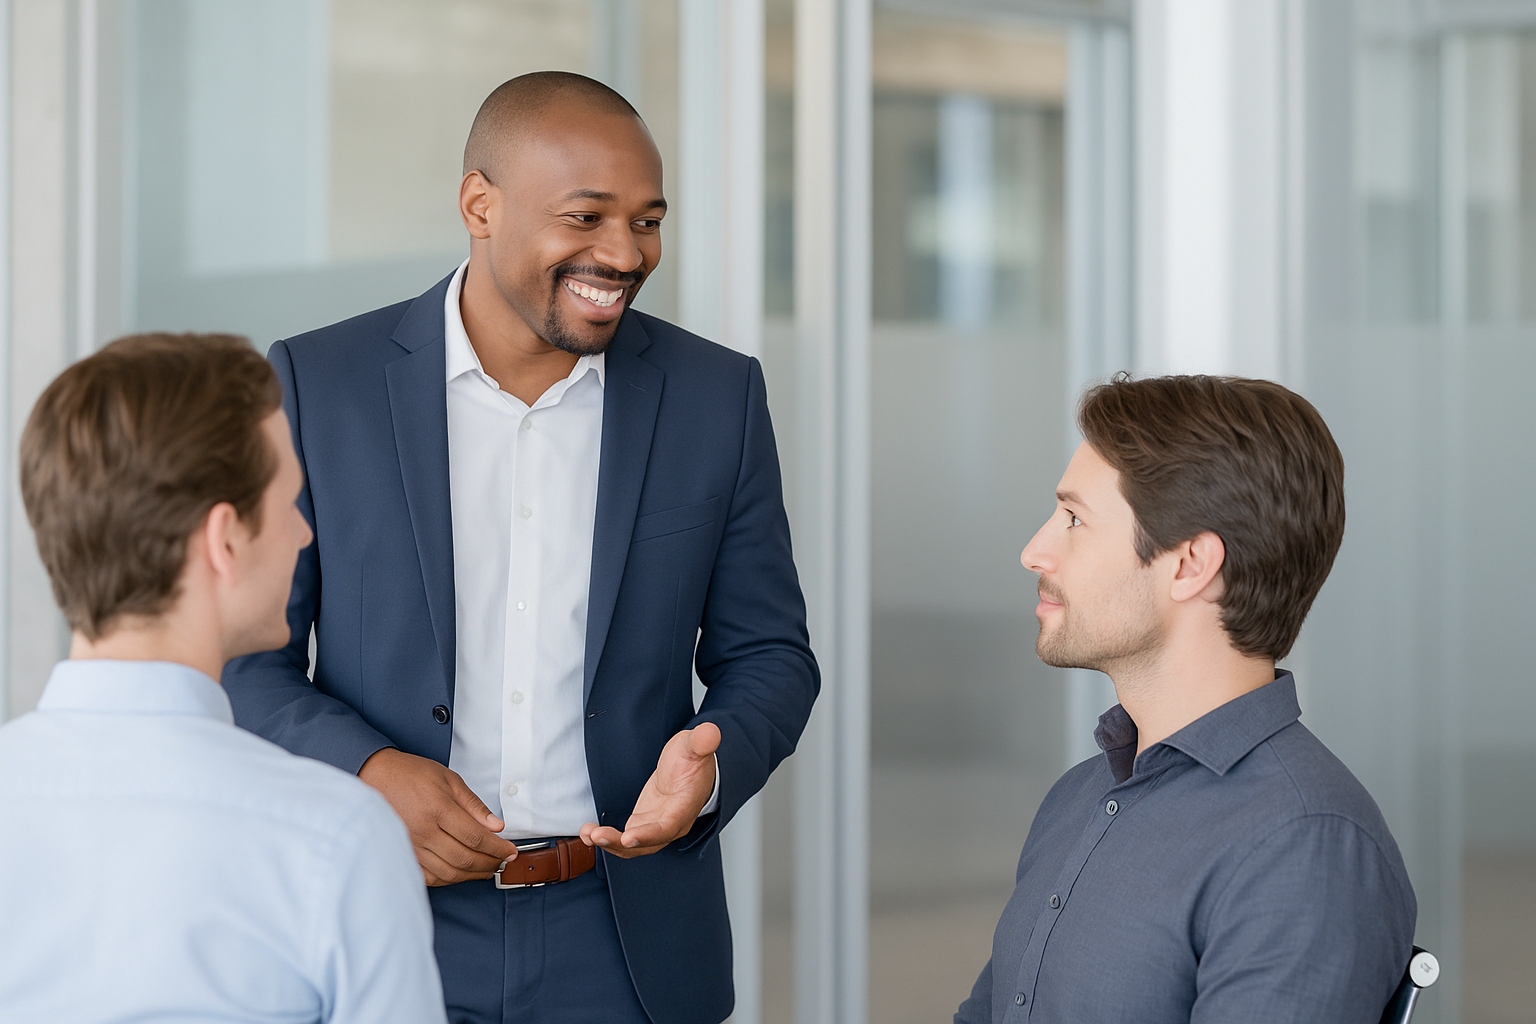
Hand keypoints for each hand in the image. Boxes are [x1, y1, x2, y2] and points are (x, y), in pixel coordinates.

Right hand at [358, 747, 520, 885]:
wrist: (374, 776)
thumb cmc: (411, 774)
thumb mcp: (449, 779)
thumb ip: (474, 805)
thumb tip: (496, 826)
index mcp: (438, 809)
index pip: (476, 838)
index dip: (498, 848)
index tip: (510, 851)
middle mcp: (423, 831)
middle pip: (464, 859)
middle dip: (490, 863)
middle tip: (502, 860)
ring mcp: (411, 846)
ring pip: (448, 872)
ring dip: (472, 874)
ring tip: (486, 868)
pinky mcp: (402, 855)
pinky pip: (429, 877)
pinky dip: (449, 879)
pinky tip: (461, 872)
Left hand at [579, 722, 720, 858]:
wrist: (689, 766)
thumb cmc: (692, 759)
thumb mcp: (694, 745)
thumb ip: (700, 742)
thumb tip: (710, 732)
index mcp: (685, 807)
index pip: (668, 826)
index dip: (649, 834)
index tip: (628, 836)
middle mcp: (671, 823)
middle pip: (647, 843)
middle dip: (620, 844)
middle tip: (597, 836)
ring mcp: (656, 826)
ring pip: (633, 846)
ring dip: (610, 844)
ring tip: (587, 834)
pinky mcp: (643, 824)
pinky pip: (624, 839)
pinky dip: (607, 838)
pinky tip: (588, 832)